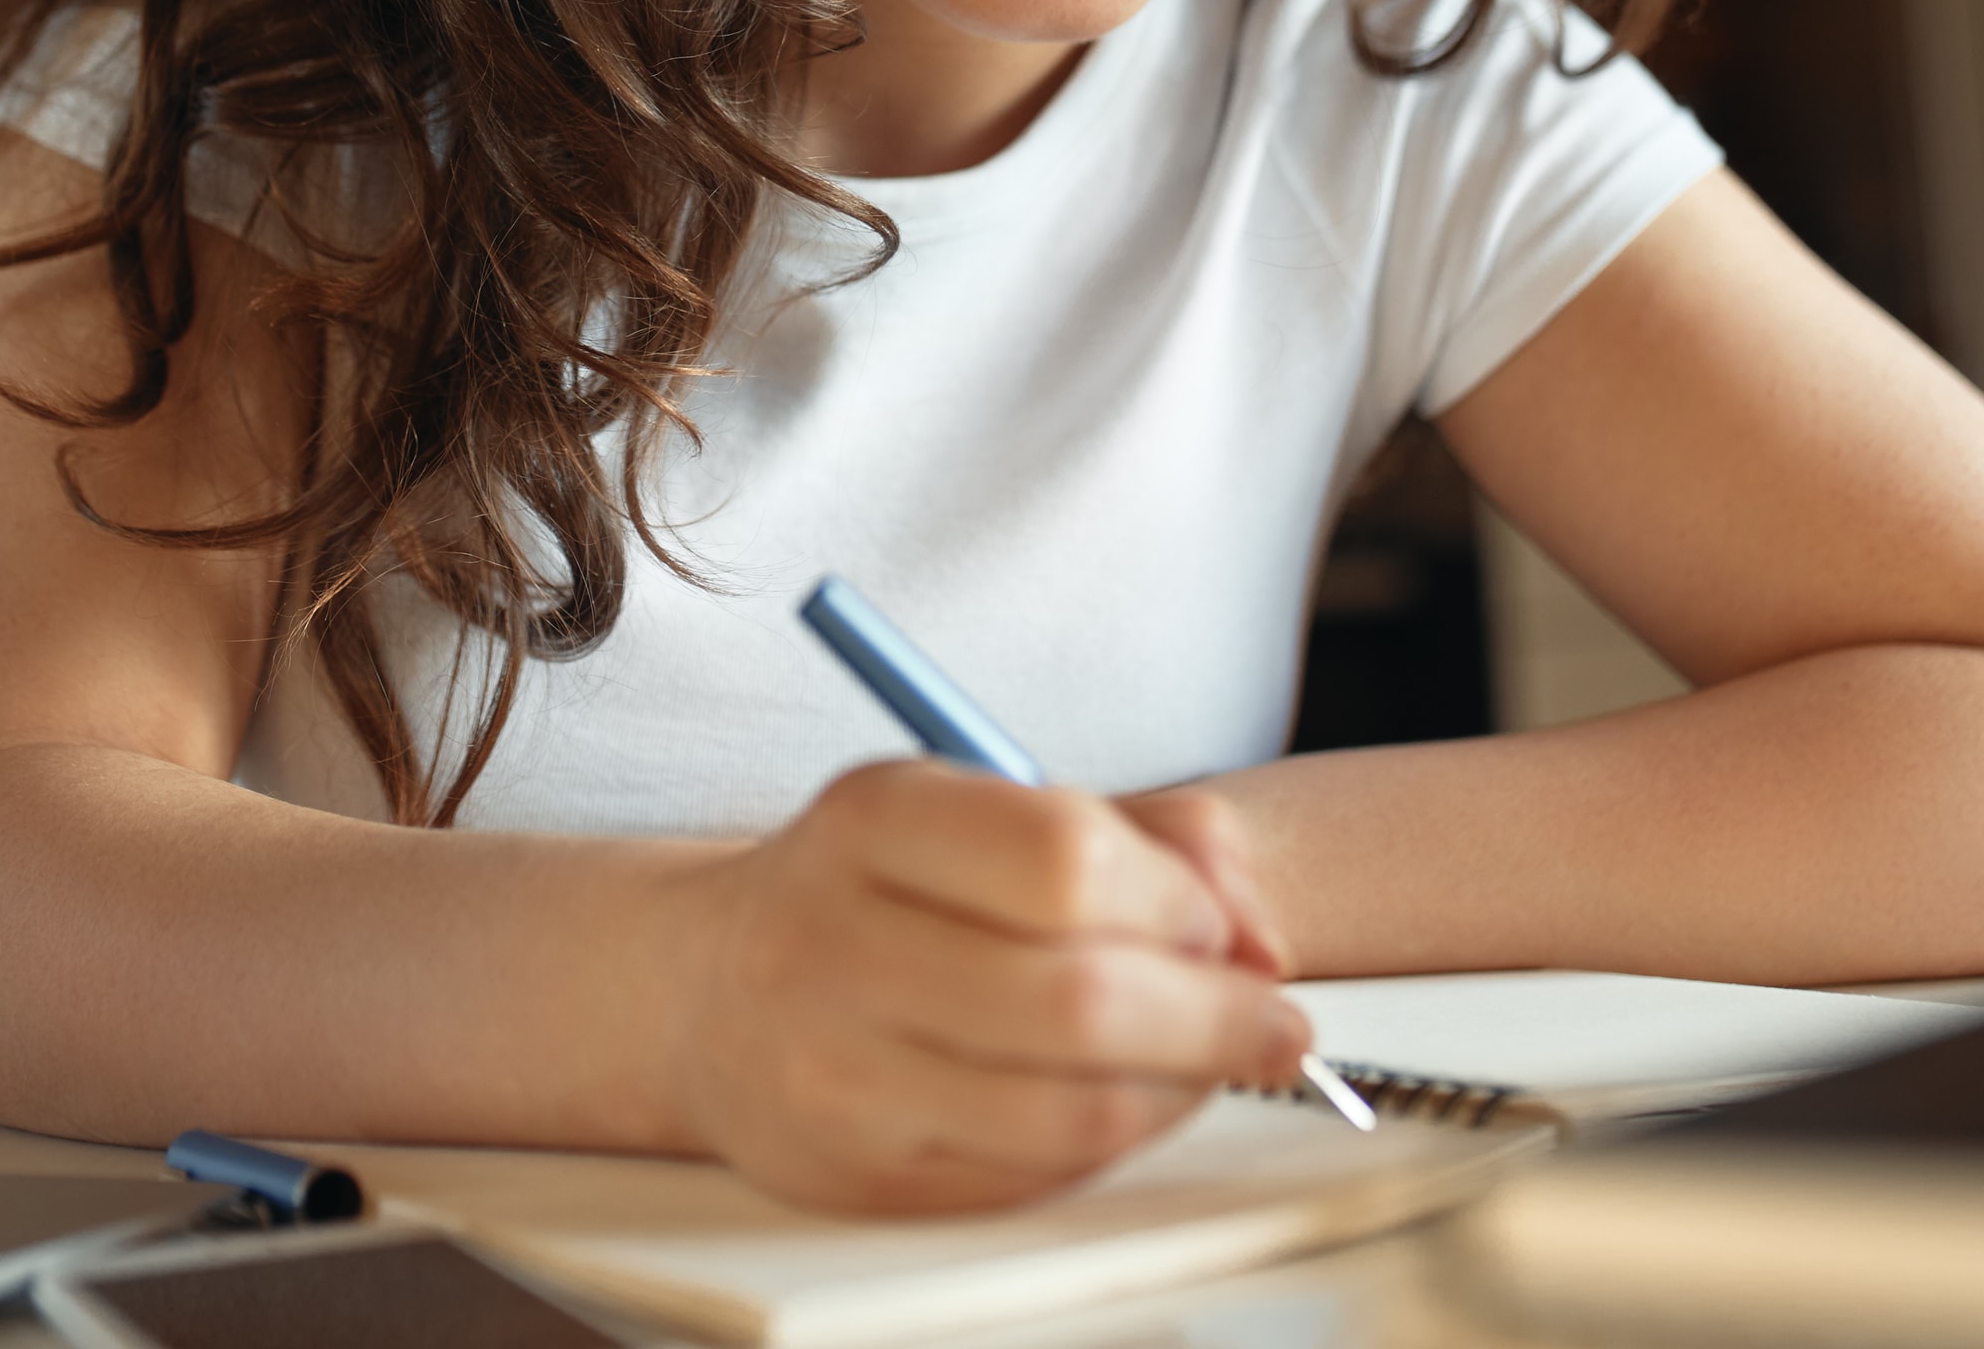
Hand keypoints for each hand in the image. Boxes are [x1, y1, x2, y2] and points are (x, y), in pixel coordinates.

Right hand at [657, 761, 1313, 1214]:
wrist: (709, 991)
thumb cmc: (881, 889)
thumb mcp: (985, 806)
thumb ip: (1153, 837)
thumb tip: (1261, 939)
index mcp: (871, 818)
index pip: (1065, 858)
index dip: (1178, 901)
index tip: (1216, 923)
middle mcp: (835, 944)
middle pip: (1080, 1000)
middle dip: (1217, 1019)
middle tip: (1274, 1022)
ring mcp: (838, 1075)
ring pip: (1073, 1113)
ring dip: (1184, 1094)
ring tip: (1212, 1066)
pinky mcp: (860, 1177)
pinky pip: (1038, 1178)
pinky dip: (1117, 1144)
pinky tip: (1126, 1102)